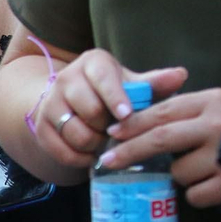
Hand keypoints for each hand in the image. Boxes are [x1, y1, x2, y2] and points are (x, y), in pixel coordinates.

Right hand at [29, 49, 188, 169]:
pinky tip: (90, 156)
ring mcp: (50, 103)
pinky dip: (79, 158)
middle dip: (108, 127)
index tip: (127, 115)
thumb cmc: (110, 92)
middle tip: (119, 133)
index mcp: (92, 63)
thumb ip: (153, 84)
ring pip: (75, 132)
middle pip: (90, 110)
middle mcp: (66, 78)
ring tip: (105, 144)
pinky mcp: (40, 127)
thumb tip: (180, 76)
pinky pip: (60, 150)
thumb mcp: (130, 84)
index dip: (116, 98)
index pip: (103, 78)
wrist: (68, 101)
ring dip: (95, 144)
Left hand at [103, 87, 220, 206]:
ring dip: (181, 177)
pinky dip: (199, 195)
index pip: (163, 111)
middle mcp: (219, 123)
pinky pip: (196, 195)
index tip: (111, 133)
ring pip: (179, 171)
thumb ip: (185, 116)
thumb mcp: (218, 113)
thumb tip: (134, 126)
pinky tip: (216, 187)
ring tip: (204, 173)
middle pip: (161, 138)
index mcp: (213, 102)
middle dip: (129, 151)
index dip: (133, 124)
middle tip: (107, 161)